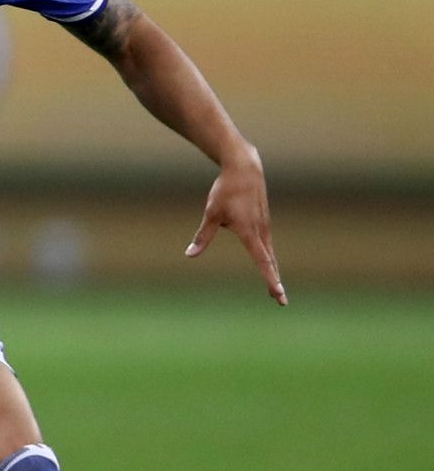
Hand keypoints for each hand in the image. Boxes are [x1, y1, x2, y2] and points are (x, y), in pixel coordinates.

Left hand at [186, 151, 285, 304]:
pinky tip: (268, 263)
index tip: (278, 293)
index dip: (270, 279)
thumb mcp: (211, 214)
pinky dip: (269, 258)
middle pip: (270, 262)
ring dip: (273, 271)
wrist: (244, 169)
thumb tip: (190, 255)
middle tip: (280, 301)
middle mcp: (261, 231)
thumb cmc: (226, 191)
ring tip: (274, 289)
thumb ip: (203, 236)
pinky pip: (267, 244)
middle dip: (274, 281)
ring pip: (270, 254)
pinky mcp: (263, 221)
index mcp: (250, 232)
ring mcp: (264, 226)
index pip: (263, 262)